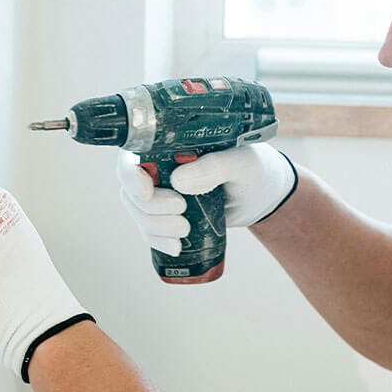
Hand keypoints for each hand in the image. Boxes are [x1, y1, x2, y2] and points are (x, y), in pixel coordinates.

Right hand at [117, 143, 296, 255]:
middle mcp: (159, 166)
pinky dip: (158, 241)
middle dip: (150, 207)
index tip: (146, 191)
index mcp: (171, 143)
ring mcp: (161, 192)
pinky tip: (176, 247)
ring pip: (139, 212)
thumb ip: (215, 166)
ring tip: (184, 231)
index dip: (130, 174)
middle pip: (131, 188)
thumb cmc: (253, 168)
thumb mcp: (242, 163)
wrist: (261, 194)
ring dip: (155, 227)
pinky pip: (150, 231)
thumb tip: (179, 180)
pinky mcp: (168, 215)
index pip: (134, 154)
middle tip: (182, 211)